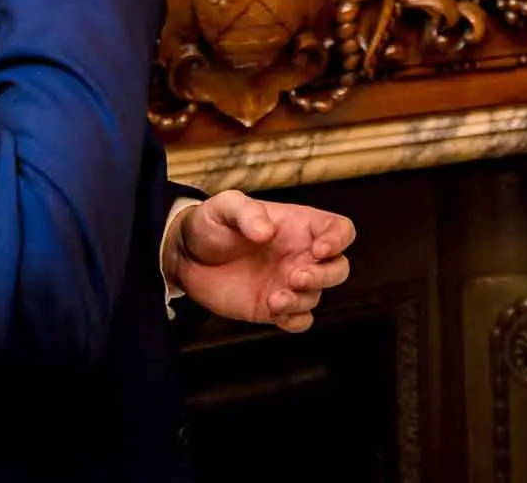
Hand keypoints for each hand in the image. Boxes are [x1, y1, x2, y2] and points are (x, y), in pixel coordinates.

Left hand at [167, 191, 354, 332]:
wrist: (186, 257)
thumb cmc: (211, 223)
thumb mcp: (225, 206)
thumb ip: (246, 212)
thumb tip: (268, 232)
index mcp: (298, 226)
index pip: (340, 230)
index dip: (339, 240)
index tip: (319, 248)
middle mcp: (301, 255)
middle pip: (338, 268)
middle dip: (324, 276)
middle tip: (295, 276)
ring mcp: (288, 283)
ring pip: (317, 296)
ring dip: (301, 300)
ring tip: (273, 298)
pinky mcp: (273, 308)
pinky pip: (299, 320)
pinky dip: (294, 320)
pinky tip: (274, 312)